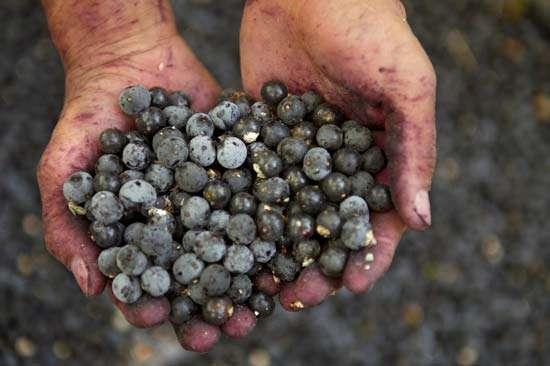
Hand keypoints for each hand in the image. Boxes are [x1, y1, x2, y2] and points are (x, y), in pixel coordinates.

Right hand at [38, 0, 254, 352]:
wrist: (130, 61)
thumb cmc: (87, 118)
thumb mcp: (61, 169)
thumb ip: (68, 226)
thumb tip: (91, 288)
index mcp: (142, 235)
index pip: (148, 284)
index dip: (153, 306)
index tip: (163, 321)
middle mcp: (183, 224)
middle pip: (201, 276)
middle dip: (216, 305)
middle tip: (234, 328)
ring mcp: (216, 199)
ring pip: (238, 247)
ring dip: (255, 276)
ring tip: (271, 299)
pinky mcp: (242, 170)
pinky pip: (261, 200)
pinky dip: (276, 221)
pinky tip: (290, 243)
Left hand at [241, 0, 435, 306]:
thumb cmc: (370, 31)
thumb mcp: (406, 86)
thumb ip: (416, 149)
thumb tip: (420, 220)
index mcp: (381, 156)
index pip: (380, 218)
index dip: (370, 255)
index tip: (353, 286)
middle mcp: (339, 162)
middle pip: (328, 225)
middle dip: (317, 263)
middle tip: (298, 296)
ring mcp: (297, 153)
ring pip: (289, 213)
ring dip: (277, 248)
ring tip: (260, 281)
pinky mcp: (261, 138)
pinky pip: (253, 182)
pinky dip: (245, 213)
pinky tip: (230, 238)